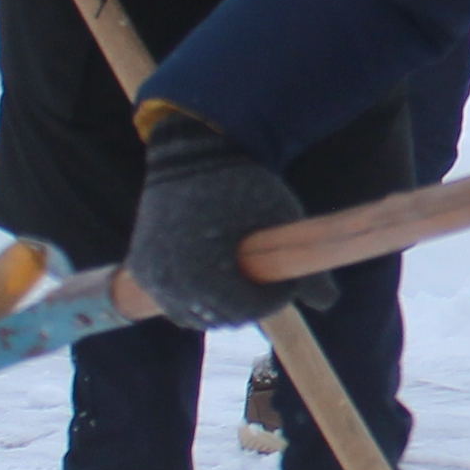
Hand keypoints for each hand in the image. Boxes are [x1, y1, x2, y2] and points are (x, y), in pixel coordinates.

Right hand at [126, 115, 316, 328]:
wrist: (191, 153)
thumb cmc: (241, 184)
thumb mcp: (278, 220)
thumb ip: (303, 265)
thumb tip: (329, 303)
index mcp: (201, 273)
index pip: (247, 309)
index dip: (274, 297)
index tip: (287, 277)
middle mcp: (168, 282)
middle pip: (222, 316)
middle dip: (250, 302)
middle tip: (267, 276)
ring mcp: (150, 277)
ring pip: (196, 315)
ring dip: (222, 305)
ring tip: (244, 277)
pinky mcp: (141, 269)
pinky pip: (173, 303)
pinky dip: (196, 299)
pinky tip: (218, 281)